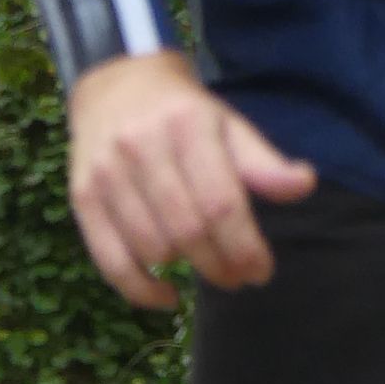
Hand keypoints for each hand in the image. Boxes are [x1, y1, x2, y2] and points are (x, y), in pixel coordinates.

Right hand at [68, 49, 316, 308]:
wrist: (115, 86)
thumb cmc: (183, 114)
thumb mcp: (228, 126)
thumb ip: (262, 162)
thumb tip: (303, 185)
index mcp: (187, 126)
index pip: (220, 203)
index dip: (244, 247)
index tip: (261, 271)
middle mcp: (141, 148)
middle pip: (188, 230)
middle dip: (220, 266)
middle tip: (238, 278)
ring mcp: (106, 175)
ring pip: (152, 248)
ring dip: (185, 270)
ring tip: (206, 266)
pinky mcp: (82, 198)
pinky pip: (110, 261)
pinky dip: (139, 290)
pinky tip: (165, 297)